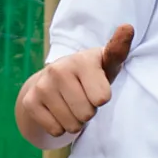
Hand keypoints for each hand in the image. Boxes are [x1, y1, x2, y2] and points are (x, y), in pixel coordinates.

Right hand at [17, 24, 132, 141]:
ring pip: (71, 125)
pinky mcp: (30, 102)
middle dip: (89, 112)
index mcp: (81, 60)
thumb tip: (128, 26)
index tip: (97, 86)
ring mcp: (42, 86)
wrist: (56, 80)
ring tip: (73, 104)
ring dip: (76, 121)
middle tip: (84, 98)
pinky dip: (61, 127)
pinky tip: (59, 112)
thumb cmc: (92, 73)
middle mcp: (58, 70)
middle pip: (87, 114)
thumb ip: (119, 50)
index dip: (103, 99)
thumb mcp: (108, 64)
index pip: (102, 99)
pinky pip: (55, 130)